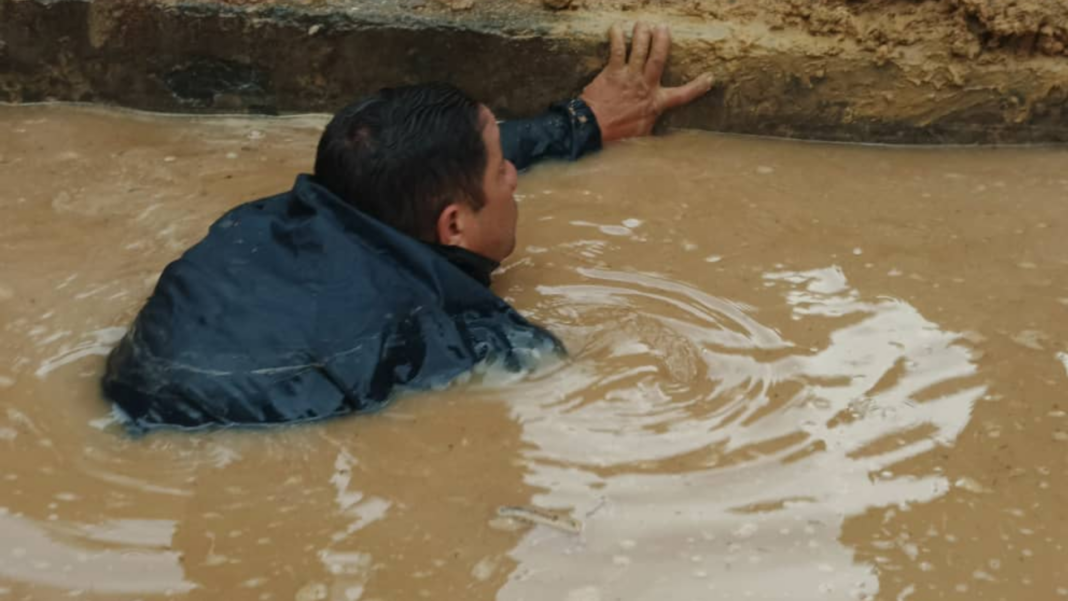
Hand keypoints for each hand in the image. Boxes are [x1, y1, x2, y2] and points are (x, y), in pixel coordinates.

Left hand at [580, 22, 713, 142]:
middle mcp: (645, 86)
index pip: (683, 95)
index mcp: (656, 103)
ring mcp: (629, 77)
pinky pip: (617, 50)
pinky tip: (616, 28)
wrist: (594, 129)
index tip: (709, 78)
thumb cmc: (617, 135)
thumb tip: (662, 141)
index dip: (698, 86)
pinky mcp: (612, 72)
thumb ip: (652, 128)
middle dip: (662, 40)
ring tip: (643, 24)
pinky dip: (617, 37)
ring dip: (642, 34)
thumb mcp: (642, 136)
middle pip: (658, 58)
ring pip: (639, 49)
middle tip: (663, 28)